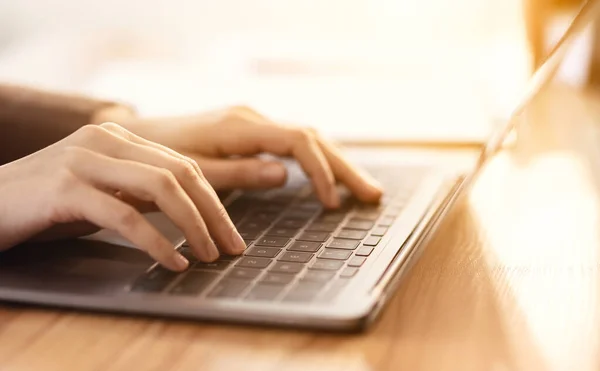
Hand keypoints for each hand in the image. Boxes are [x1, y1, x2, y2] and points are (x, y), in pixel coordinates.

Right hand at [0, 123, 245, 270]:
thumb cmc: (43, 204)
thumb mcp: (100, 192)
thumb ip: (139, 192)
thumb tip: (189, 211)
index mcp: (116, 137)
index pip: (182, 164)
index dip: (213, 200)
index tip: (230, 231)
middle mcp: (103, 140)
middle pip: (180, 173)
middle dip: (213, 213)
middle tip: (231, 246)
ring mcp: (83, 161)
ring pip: (161, 188)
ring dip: (193, 225)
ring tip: (209, 255)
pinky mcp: (64, 190)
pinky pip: (125, 215)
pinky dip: (156, 241)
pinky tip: (173, 261)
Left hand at [123, 106, 382, 207]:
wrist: (136, 137)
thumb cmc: (157, 158)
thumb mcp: (193, 171)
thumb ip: (239, 173)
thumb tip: (285, 174)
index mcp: (239, 126)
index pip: (297, 141)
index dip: (319, 171)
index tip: (331, 202)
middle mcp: (251, 118)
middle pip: (312, 138)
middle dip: (343, 167)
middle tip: (372, 195)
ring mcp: (253, 123)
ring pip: (307, 138)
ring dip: (335, 164)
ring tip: (362, 189)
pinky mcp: (250, 132)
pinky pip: (293, 143)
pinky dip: (316, 161)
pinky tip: (329, 176)